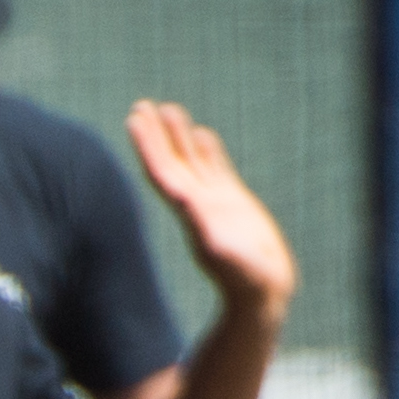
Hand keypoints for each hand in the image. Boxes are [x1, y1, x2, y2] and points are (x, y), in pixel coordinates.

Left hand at [126, 101, 296, 315]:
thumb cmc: (247, 280)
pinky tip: (201, 133)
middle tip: (140, 105)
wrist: (263, 293)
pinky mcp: (234, 203)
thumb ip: (209, 232)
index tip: (134, 120)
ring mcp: (215, 202)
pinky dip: (208, 151)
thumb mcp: (228, 257)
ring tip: (167, 108)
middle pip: (171, 162)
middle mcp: (196, 204)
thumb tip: (191, 207)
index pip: (163, 172)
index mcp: (190, 212)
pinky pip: (216, 170)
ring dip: (178, 136)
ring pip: (193, 161)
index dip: (148, 147)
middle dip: (155, 135)